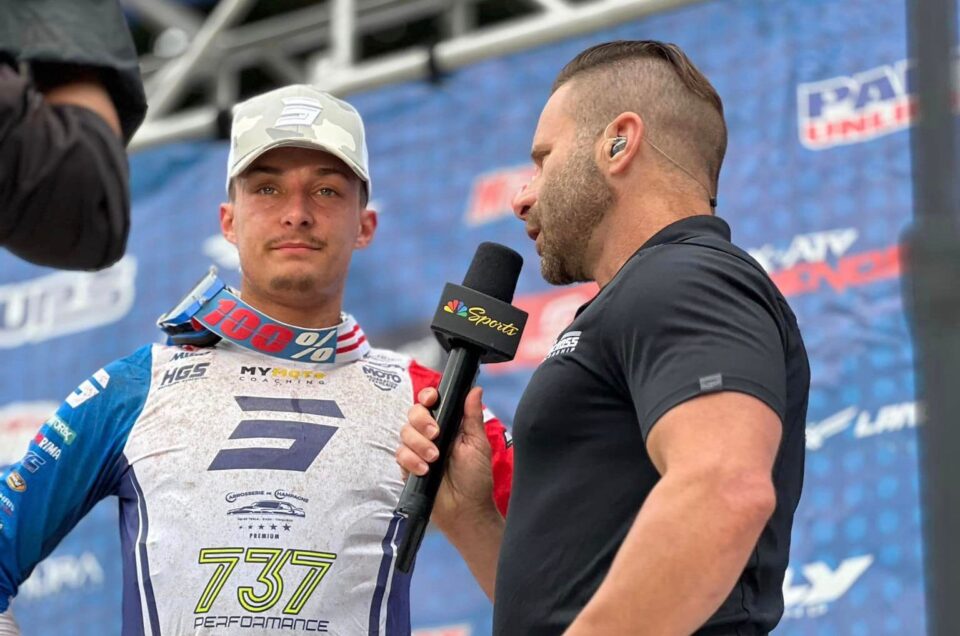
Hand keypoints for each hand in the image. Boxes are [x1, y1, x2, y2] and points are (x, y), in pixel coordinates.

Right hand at [396, 386, 498, 531]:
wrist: (465, 509)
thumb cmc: (476, 477)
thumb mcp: (478, 444)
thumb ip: (472, 416)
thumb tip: (475, 389)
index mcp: (448, 424)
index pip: (431, 402)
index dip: (427, 397)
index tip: (431, 401)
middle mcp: (430, 434)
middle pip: (413, 413)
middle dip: (422, 422)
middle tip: (435, 435)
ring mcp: (417, 450)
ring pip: (404, 433)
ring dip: (419, 444)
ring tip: (434, 458)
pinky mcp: (408, 466)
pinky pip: (400, 454)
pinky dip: (411, 461)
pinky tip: (425, 470)